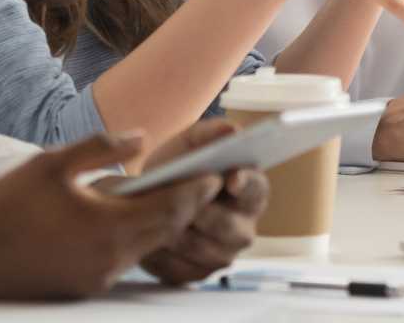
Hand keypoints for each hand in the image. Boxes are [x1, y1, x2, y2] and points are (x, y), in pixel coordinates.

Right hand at [0, 131, 222, 300]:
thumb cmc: (6, 205)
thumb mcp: (53, 163)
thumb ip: (101, 147)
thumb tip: (141, 137)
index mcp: (107, 227)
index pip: (170, 208)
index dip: (196, 189)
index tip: (216, 173)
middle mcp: (110, 259)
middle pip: (166, 232)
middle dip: (188, 206)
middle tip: (208, 183)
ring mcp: (98, 278)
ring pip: (147, 248)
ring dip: (164, 224)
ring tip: (176, 197)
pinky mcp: (84, 288)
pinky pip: (125, 261)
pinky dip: (137, 239)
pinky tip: (134, 220)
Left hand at [134, 119, 269, 284]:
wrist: (147, 198)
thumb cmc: (176, 168)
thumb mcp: (188, 145)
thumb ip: (209, 133)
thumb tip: (232, 129)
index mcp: (250, 192)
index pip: (256, 189)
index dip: (245, 184)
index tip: (229, 179)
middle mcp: (244, 228)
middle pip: (230, 227)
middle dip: (203, 212)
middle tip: (179, 200)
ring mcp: (222, 254)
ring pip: (203, 250)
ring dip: (179, 232)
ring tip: (156, 216)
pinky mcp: (196, 274)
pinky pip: (182, 269)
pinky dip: (163, 254)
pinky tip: (149, 238)